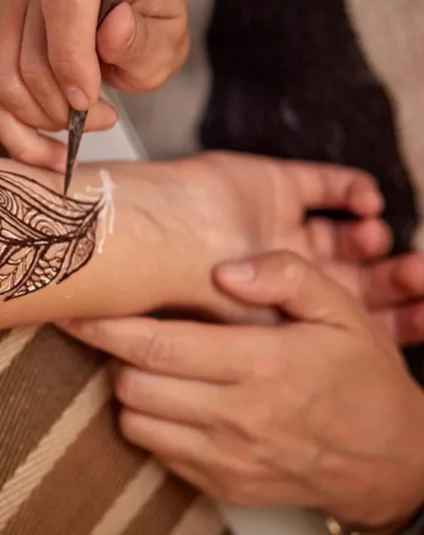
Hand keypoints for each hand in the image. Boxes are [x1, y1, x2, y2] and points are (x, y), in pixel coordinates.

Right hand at [0, 0, 191, 168]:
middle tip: (97, 116)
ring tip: (75, 120)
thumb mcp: (166, 31)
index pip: (63, 1)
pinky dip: (14, 130)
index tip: (89, 99)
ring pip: (1, 82)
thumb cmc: (144, 16)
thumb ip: (144, 38)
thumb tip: (113, 31)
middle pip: (26, 59)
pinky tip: (42, 146)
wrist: (124, 2)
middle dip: (61, 108)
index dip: (72, 61)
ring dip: (39, 119)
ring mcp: (7, 0)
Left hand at [60, 251, 423, 529]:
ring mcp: (225, 455)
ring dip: (129, 387)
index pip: (159, 345)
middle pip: (135, 382)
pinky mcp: (220, 481)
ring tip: (144, 362)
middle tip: (109, 328)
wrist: (391, 458)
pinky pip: (156, 451)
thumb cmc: (361, 377)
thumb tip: (224, 268)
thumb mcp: (342, 310)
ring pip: (136, 420)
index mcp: (261, 364)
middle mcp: (236, 415)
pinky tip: (168, 397)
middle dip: (110, 353)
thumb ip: (286, 276)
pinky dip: (148, 422)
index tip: (80, 309)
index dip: (108, 326)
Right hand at [111, 151, 394, 321]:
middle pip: (354, 276)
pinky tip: (367, 204)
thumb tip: (357, 367)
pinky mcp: (276, 185)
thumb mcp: (259, 338)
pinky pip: (329, 185)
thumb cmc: (199, 298)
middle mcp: (283, 273)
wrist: (155, 246)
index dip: (389, 319)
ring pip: (346, 232)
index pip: (346, 318)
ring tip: (376, 240)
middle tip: (417, 276)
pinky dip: (356, 191)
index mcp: (282, 311)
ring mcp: (280, 226)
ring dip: (372, 236)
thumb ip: (302, 345)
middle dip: (391, 278)